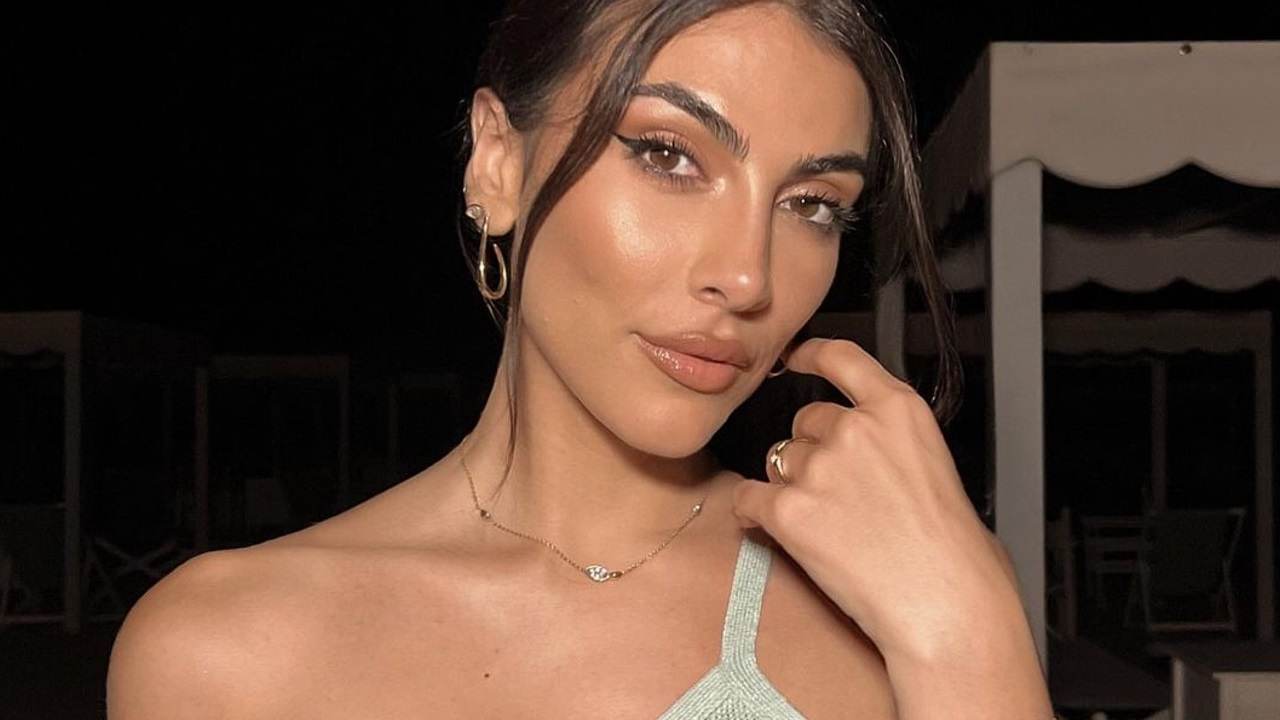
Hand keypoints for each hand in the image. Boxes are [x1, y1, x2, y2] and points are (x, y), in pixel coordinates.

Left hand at [731, 337, 1023, 659]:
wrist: (948, 609)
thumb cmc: (957, 557)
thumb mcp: (943, 472)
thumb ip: (903, 448)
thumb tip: (888, 459)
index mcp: (900, 413)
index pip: (842, 359)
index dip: (810, 355)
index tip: (794, 357)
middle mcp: (855, 430)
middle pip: (806, 421)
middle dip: (813, 451)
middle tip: (838, 494)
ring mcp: (819, 469)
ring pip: (780, 461)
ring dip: (791, 486)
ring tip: (827, 527)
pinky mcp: (789, 512)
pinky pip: (748, 498)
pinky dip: (754, 513)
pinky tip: (772, 529)